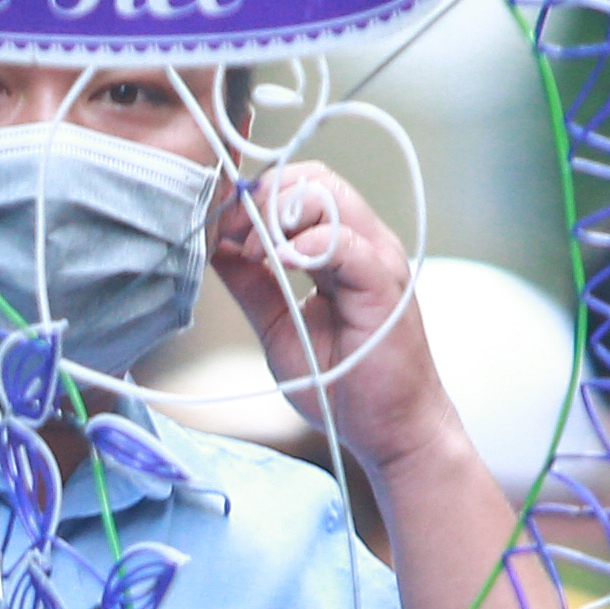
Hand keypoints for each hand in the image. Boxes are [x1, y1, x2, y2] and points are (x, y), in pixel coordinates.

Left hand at [209, 154, 459, 488]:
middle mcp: (365, 244)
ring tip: (256, 255)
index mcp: (344, 248)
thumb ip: (254, 286)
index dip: (256, 197)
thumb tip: (219, 249)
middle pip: (315, 179)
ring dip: (279, 215)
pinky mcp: (384, 287)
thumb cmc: (346, 384)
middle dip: (263, 197)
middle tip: (234, 235)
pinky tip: (281, 263)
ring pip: (330, 196)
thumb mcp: (280, 328)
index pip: (303, 187)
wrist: (390, 429)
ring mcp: (378, 261)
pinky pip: (346, 243)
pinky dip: (306, 244)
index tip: (224, 229)